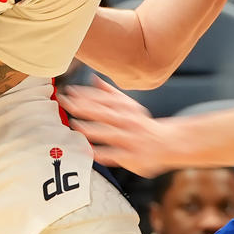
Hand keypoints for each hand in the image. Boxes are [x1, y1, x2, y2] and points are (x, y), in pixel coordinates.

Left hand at [58, 82, 177, 174]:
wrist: (167, 142)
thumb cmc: (141, 124)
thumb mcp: (129, 105)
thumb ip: (109, 93)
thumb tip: (92, 77)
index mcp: (126, 108)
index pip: (104, 99)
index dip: (85, 94)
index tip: (69, 91)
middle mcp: (128, 122)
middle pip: (104, 113)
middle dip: (83, 107)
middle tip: (65, 103)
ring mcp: (131, 139)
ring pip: (109, 133)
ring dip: (91, 129)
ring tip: (74, 124)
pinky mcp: (132, 156)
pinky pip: (115, 155)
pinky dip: (101, 153)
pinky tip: (88, 150)